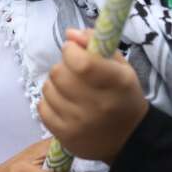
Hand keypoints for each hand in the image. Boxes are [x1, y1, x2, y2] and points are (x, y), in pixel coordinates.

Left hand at [38, 28, 148, 164]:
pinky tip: (63, 103)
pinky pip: (42, 108)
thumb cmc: (123, 96)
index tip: (74, 50)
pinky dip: (49, 101)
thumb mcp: (120, 66)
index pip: (81, 62)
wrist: (129, 138)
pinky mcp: (65, 136)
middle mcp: (97, 105)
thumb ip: (96, 44)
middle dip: (63, 66)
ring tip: (69, 89)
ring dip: (55, 84)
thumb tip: (69, 34)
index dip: (71, 51)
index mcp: (116, 83)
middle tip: (73, 71)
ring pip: (48, 89)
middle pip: (59, 74)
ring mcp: (79, 123)